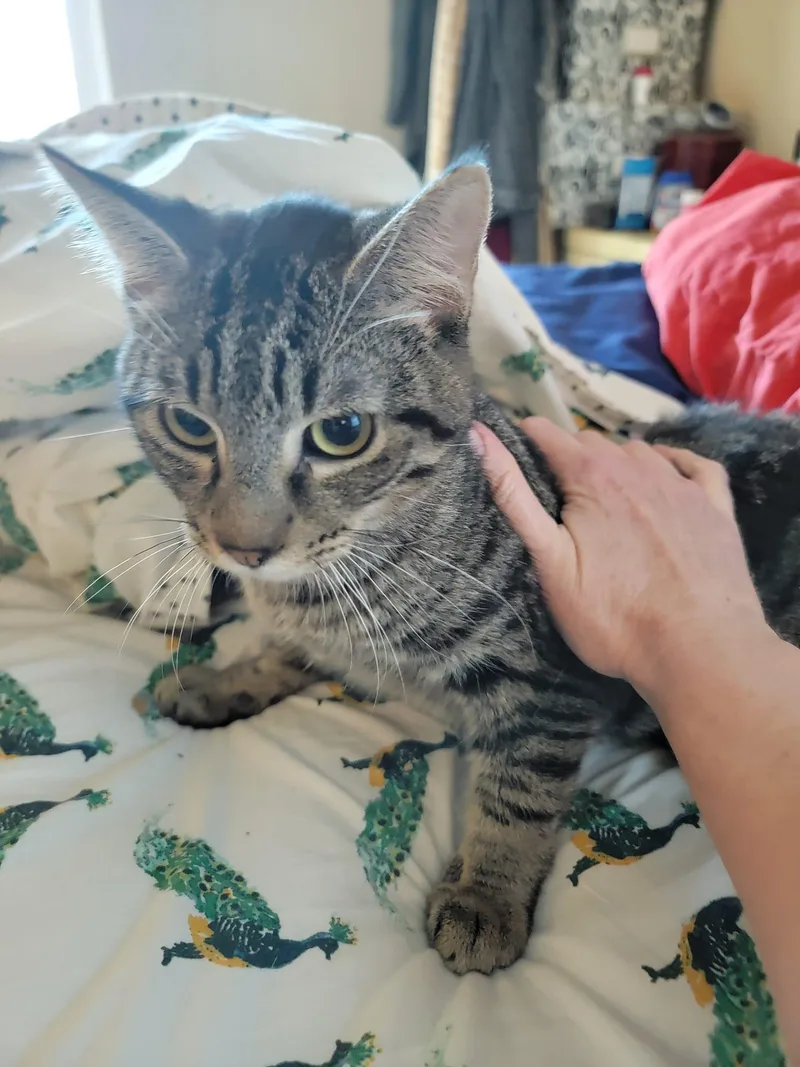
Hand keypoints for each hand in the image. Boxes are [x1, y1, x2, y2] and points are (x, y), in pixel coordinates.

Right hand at [471, 418, 766, 689]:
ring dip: (617, 463)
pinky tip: (666, 478)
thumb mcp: (549, 561)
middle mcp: (639, 467)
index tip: (515, 460)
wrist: (698, 650)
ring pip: (640, 453)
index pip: (548, 435)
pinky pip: (694, 465)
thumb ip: (514, 496)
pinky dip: (674, 463)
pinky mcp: (716, 507)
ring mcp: (682, 485)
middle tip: (557, 497)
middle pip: (593, 443)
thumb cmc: (613, 615)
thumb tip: (479, 436)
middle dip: (570, 457)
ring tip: (605, 497)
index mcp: (592, 476)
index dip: (526, 442)